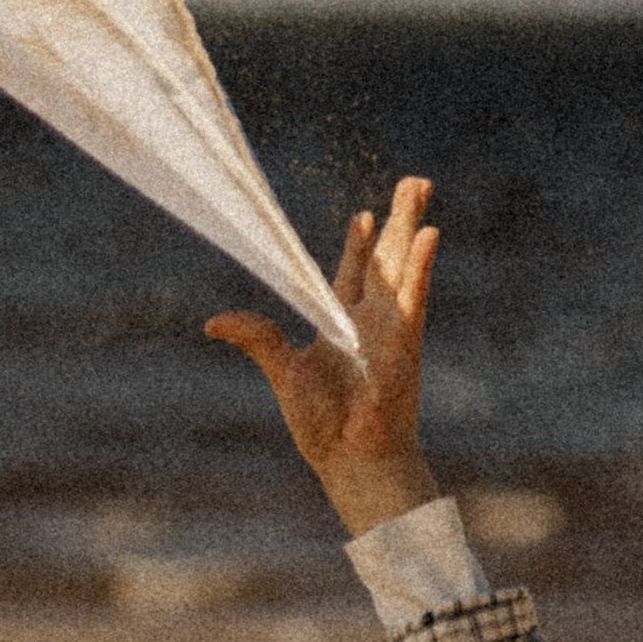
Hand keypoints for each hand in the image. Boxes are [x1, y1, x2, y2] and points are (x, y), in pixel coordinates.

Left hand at [207, 173, 442, 535]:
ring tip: (420, 187)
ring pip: (403, 264)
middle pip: (386, 257)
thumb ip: (257, 338)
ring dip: (412, 225)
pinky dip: (421, 265)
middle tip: (412, 183)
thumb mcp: (283, 371)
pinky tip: (429, 234)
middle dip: (398, 219)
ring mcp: (391, 326)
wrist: (350, 458)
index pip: (351, 272)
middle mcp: (371, 319)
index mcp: (341, 323)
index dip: (358, 243)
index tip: (364, 215)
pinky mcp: (404, 340)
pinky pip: (414, 295)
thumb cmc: (322, 424)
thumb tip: (213, 323)